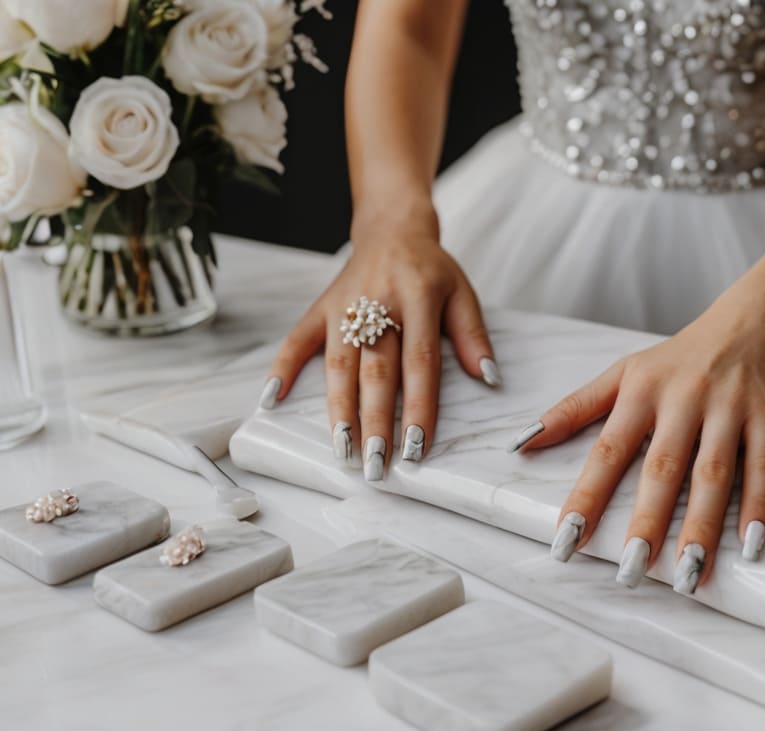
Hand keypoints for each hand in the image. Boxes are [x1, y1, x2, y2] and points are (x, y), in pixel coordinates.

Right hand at [262, 211, 498, 480]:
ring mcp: (344, 306)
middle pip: (376, 372)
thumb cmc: (431, 270)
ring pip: (339, 364)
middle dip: (375, 422)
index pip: (419, 364)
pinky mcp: (320, 307)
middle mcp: (378, 304)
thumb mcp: (462, 293)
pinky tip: (271, 401)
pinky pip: (297, 339)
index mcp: (418, 299)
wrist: (392, 229)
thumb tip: (490, 378)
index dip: (417, 407)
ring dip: (338, 409)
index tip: (416, 447)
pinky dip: (282, 368)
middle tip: (376, 465)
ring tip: (342, 449)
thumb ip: (473, 335)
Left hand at [513, 279, 764, 591]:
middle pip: (663, 468)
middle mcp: (683, 400)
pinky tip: (750, 546)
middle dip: (647, 522)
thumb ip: (574, 409)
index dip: (586, 495)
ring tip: (690, 576)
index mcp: (640, 391)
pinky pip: (762, 467)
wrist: (752, 321)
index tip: (565, 539)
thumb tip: (521, 444)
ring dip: (702, 526)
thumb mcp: (622, 373)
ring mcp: (728, 409)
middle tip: (630, 571)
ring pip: (714, 473)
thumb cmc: (678, 357)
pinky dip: (758, 507)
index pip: (607, 451)